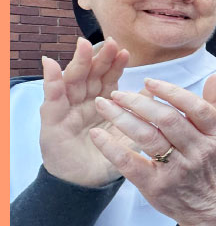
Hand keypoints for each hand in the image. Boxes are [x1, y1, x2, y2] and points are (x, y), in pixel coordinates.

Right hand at [39, 38, 130, 187]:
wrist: (88, 183)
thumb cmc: (108, 156)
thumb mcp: (128, 133)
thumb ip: (139, 112)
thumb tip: (154, 88)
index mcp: (103, 102)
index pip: (109, 78)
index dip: (115, 64)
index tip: (125, 50)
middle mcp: (84, 101)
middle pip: (91, 74)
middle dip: (99, 57)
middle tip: (109, 42)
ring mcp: (67, 108)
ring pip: (72, 80)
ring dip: (78, 62)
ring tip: (84, 45)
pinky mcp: (52, 120)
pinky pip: (52, 97)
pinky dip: (51, 80)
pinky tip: (51, 64)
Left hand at [90, 76, 215, 225]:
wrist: (211, 206)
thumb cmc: (211, 164)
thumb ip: (214, 105)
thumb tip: (214, 76)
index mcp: (213, 135)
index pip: (195, 108)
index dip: (172, 92)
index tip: (148, 82)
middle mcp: (197, 151)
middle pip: (167, 120)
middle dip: (139, 102)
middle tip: (117, 93)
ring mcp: (177, 170)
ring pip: (147, 138)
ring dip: (121, 118)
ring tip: (103, 105)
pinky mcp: (157, 186)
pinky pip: (131, 163)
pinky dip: (111, 148)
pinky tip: (97, 134)